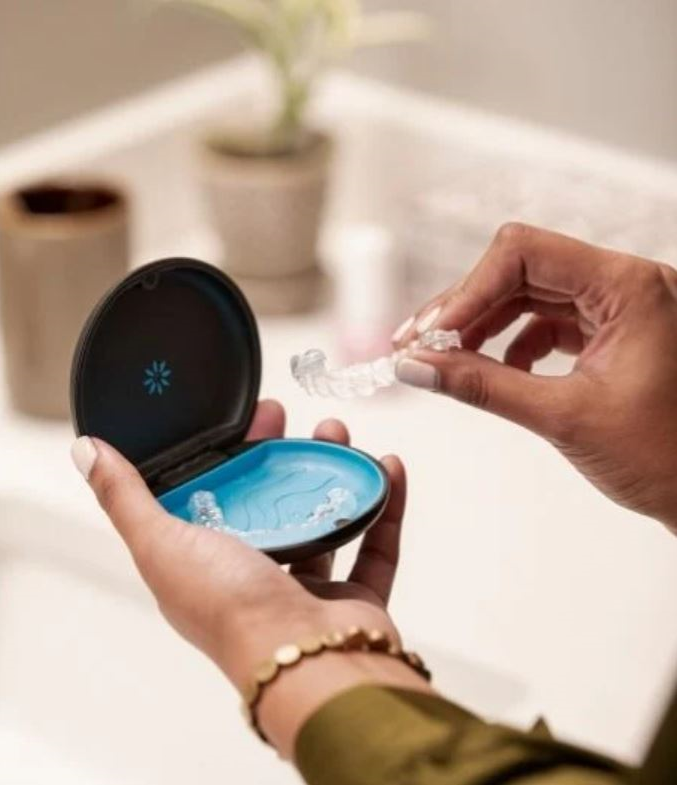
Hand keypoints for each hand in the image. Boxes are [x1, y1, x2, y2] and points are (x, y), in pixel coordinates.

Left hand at [71, 400, 429, 756]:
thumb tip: (86, 451)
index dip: (231, 455)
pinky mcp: (355, 598)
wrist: (306, 661)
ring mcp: (309, 590)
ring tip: (341, 431)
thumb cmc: (230, 610)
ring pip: (325, 519)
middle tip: (298, 419)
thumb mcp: (162, 543)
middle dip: (286, 455)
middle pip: (274, 504)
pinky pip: (376, 544)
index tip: (251, 417)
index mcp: (209, 567)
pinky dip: (386, 505)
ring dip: (334, 472)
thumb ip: (126, 498)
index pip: (218, 498)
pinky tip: (389, 466)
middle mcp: (256, 578)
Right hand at [394, 223, 676, 533]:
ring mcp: (619, 307)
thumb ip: (484, 386)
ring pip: (528, 293)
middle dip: (466, 307)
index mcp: (629, 287)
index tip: (430, 335)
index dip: (468, 291)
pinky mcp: (611, 332)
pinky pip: (546, 320)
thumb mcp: (564, 418)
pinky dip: (511, 342)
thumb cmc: (666, 459)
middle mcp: (626, 285)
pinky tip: (495, 370)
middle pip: (520, 269)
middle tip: (420, 345)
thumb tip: (419, 366)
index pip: (524, 254)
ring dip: (482, 324)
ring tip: (445, 358)